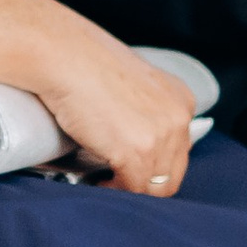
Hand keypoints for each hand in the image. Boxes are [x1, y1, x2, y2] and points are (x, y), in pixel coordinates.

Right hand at [22, 9, 198, 196]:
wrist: (65, 55)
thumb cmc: (87, 65)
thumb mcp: (133, 85)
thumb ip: (145, 111)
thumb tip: (133, 140)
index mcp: (181, 101)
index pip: (179, 152)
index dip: (154, 165)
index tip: (131, 168)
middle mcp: (178, 119)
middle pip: (171, 175)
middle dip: (144, 182)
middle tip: (116, 179)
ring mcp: (160, 137)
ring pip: (154, 188)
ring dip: (127, 188)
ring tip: (103, 180)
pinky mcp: (136, 153)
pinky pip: (132, 189)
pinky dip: (113, 190)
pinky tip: (98, 181)